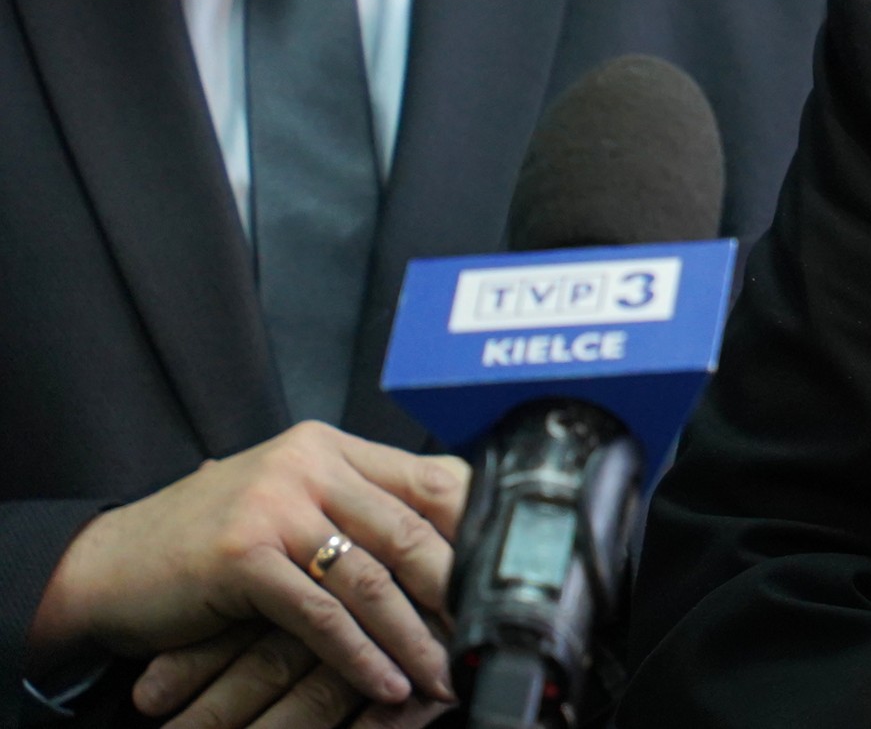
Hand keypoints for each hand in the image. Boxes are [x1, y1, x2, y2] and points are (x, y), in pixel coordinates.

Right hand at [25, 422, 469, 712]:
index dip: (475, 530)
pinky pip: (320, 616)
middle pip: (411, 529)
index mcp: (327, 447)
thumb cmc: (199, 541)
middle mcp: (308, 465)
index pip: (429, 478)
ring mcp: (275, 507)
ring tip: (443, 677)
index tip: (506, 576)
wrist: (104, 565)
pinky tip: (386, 684)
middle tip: (487, 636)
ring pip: (372, 578)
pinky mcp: (243, 557)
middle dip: (456, 592)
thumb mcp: (285, 504)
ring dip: (414, 638)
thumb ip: (351, 509)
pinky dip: (360, 656)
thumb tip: (440, 543)